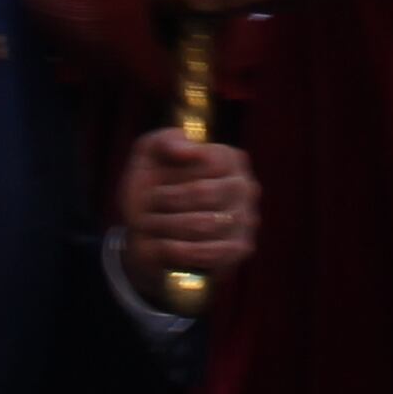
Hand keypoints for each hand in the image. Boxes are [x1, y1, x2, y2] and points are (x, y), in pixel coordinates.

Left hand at [116, 131, 258, 287]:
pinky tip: (167, 245)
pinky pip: (211, 252)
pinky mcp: (240, 248)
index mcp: (229, 159)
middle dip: (167, 201)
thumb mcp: (148, 155)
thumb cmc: (152, 188)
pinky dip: (181, 250)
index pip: (209, 160)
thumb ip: (165, 140)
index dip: (175, 173)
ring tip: (154, 224)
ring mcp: (246, 219)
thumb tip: (187, 150)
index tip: (157, 179)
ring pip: (203, 224)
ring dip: (168, 226)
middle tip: (151, 205)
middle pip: (203, 192)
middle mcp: (245, 186)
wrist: (146, 235)